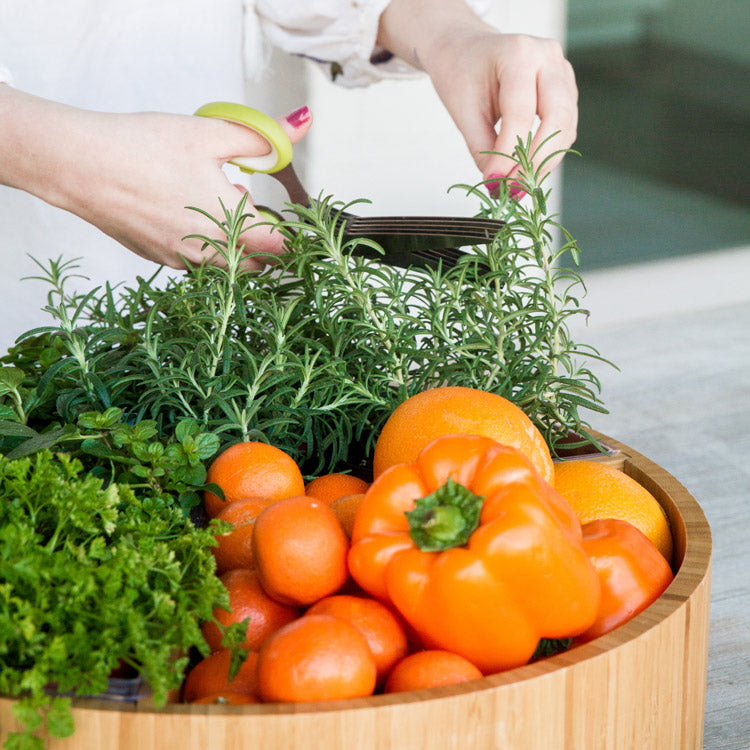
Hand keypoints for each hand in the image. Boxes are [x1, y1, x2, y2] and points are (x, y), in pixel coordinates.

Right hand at [0, 86, 311, 268]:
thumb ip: (262, 136)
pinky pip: (197, 263)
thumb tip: (301, 125)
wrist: (77, 165)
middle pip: (258, 265)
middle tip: (257, 209)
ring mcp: (182, 263)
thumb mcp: (210, 134)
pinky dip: (206, 246)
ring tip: (217, 202)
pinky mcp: (159, 260)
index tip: (297, 221)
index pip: (283, 249)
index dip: (297, 237)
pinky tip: (187, 211)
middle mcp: (209, 256)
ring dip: (235, 245)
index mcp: (231, 228)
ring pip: (227, 267)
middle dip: (267, 244)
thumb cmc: (141, 148)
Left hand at [377, 0, 576, 190]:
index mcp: (518, 54)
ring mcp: (562, 72)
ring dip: (545, 161)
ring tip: (518, 184)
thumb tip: (498, 184)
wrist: (467, 50)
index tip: (495, 182)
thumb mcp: (462, 110)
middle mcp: (548, 58)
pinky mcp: (566, 89)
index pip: (520, 112)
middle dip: (537, 160)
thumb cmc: (461, 73)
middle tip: (515, 189)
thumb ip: (481, 147)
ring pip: (566, 126)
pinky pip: (565, 128)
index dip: (509, 152)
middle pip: (557, 117)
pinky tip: (527, 169)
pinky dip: (548, 152)